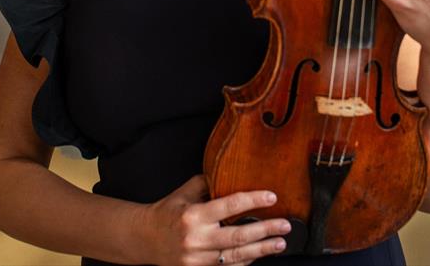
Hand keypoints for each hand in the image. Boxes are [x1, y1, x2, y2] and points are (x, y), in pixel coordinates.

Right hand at [138, 175, 289, 265]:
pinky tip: (259, 255)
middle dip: (266, 231)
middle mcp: (197, 239)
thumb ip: (207, 183)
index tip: (271, 197)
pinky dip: (245, 262)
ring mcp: (198, 259)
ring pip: (236, 256)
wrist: (145, 239)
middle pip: (238, 236)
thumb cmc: (167, 213)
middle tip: (285, 225)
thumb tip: (231, 173)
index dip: (253, 201)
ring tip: (280, 244)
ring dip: (261, 250)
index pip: (230, 206)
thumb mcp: (184, 193)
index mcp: (194, 215)